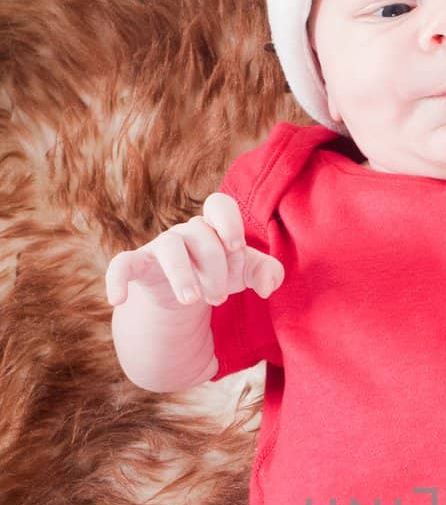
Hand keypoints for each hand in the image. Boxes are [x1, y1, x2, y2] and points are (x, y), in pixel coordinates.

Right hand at [104, 193, 284, 309]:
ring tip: (192, 301)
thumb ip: (266, 272)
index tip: (235, 247)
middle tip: (219, 299)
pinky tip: (118, 300)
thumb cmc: (218, 274)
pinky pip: (121, 264)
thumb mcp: (245, 273)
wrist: (186, 298)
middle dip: (215, 269)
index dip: (229, 222)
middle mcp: (187, 232)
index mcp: (214, 227)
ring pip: (169, 247)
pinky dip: (116, 279)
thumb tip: (269, 284)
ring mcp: (160, 248)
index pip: (219, 204)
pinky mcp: (138, 267)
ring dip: (182, 274)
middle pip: (201, 235)